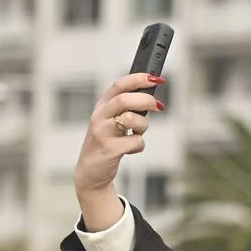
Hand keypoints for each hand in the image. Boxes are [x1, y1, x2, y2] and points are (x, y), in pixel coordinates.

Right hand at [72, 72, 165, 230]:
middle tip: (159, 106)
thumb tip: (152, 98)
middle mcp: (99, 116)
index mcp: (102, 106)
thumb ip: (126, 108)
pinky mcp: (109, 149)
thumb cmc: (107, 143)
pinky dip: (139, 146)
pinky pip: (135, 142)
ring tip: (138, 132)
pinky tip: (130, 149)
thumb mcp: (111, 121)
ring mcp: (102, 133)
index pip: (119, 85)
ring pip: (131, 118)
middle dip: (146, 100)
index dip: (139, 79)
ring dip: (143, 125)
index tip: (157, 79)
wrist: (91, 172)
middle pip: (125, 99)